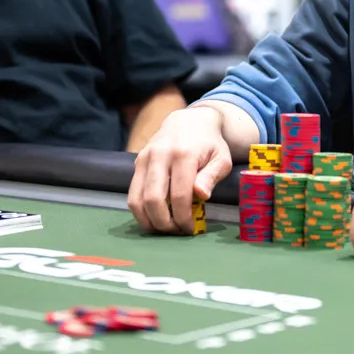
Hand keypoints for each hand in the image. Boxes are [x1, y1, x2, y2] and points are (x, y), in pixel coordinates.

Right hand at [127, 106, 232, 234]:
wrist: (189, 121)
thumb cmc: (209, 144)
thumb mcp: (221, 158)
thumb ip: (212, 176)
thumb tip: (201, 195)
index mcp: (184, 154)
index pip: (180, 195)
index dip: (183, 218)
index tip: (190, 229)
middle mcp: (160, 155)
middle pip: (153, 200)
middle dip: (164, 223)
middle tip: (176, 232)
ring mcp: (145, 158)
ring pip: (136, 199)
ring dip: (148, 221)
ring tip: (163, 229)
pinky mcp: (137, 162)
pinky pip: (132, 194)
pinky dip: (140, 211)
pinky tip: (154, 218)